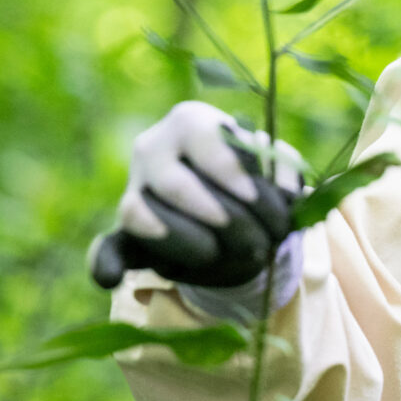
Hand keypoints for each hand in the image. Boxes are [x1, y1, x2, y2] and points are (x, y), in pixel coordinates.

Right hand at [88, 101, 306, 290]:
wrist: (233, 221)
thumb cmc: (255, 187)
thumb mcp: (277, 173)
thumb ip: (285, 173)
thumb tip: (295, 196)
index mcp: (193, 121)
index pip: (206, 140)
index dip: (231, 171)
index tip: (256, 200)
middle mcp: (155, 146)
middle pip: (175, 182)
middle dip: (220, 217)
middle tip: (258, 242)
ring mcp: (133, 186)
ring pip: (141, 212)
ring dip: (187, 241)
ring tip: (223, 256)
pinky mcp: (124, 229)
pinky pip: (105, 246)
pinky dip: (106, 265)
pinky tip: (112, 279)